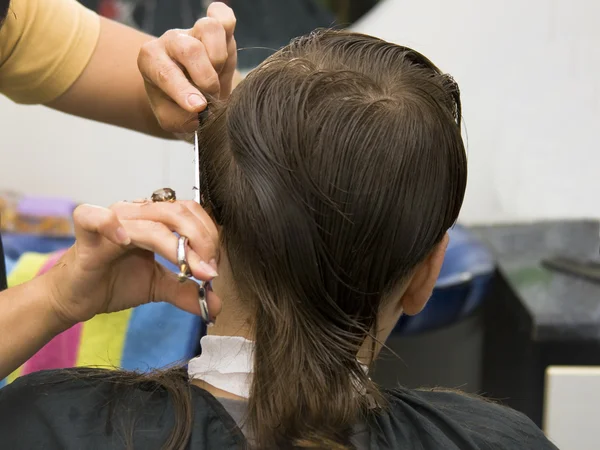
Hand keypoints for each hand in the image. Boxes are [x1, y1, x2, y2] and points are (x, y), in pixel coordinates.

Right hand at [47, 201, 221, 326]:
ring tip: (189, 269)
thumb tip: (216, 305)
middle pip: (178, 213)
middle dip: (202, 241)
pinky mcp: (87, 236)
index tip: (214, 266)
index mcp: (154, 219)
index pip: (190, 212)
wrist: (76, 298)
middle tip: (208, 271)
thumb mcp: (159, 287)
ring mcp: (112, 221)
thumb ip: (187, 292)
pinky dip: (110, 225)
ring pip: (152, 222)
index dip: (208, 235)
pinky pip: (94, 218)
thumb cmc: (113, 282)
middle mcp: (135, 213)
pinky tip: (126, 241)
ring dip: (177, 246)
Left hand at [138, 2, 237, 132]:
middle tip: (211, 98)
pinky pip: (221, 14)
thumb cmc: (179, 107)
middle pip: (190, 50)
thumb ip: (179, 120)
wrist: (195, 99)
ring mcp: (193, 31)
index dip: (183, 91)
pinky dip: (227, 23)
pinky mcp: (216, 28)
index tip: (199, 107)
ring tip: (218, 74)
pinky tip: (227, 38)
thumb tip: (199, 112)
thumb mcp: (172, 121)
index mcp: (151, 61)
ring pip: (208, 29)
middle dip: (206, 79)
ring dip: (219, 58)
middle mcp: (170, 42)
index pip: (165, 73)